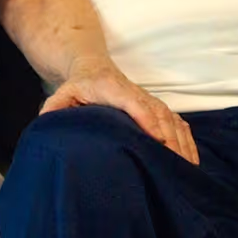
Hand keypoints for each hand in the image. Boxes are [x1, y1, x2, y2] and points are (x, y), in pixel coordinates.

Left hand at [40, 63, 198, 164]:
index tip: (157, 139)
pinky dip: (186, 140)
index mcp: (113, 89)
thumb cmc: (78, 87)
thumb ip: (54, 106)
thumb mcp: (62, 94)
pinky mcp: (157, 108)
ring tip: (186, 167)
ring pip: (172, 119)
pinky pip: (178, 123)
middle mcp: (137, 93)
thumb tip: (46, 121)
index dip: (146, 119)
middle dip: (169, 138)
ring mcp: (150, 100)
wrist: (94, 69)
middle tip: (175, 163)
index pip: (133, 102)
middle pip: (158, 114)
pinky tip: (191, 160)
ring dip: (181, 142)